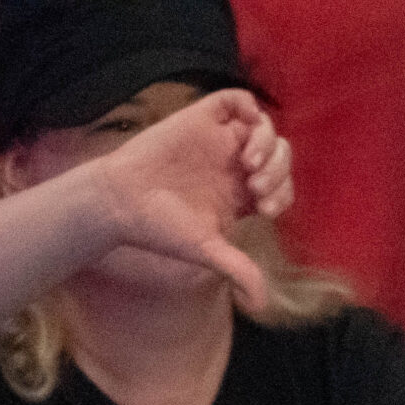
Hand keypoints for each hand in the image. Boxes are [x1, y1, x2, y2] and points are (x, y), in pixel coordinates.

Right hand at [90, 90, 291, 310]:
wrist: (122, 202)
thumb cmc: (161, 229)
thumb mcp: (208, 252)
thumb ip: (240, 272)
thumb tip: (261, 305)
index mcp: (240, 194)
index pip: (281, 185)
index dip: (283, 194)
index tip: (263, 209)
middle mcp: (232, 165)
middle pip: (280, 155)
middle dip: (280, 171)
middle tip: (258, 188)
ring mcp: (217, 140)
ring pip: (264, 128)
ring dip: (269, 147)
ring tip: (250, 168)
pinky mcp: (199, 118)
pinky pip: (237, 99)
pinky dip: (252, 112)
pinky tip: (245, 137)